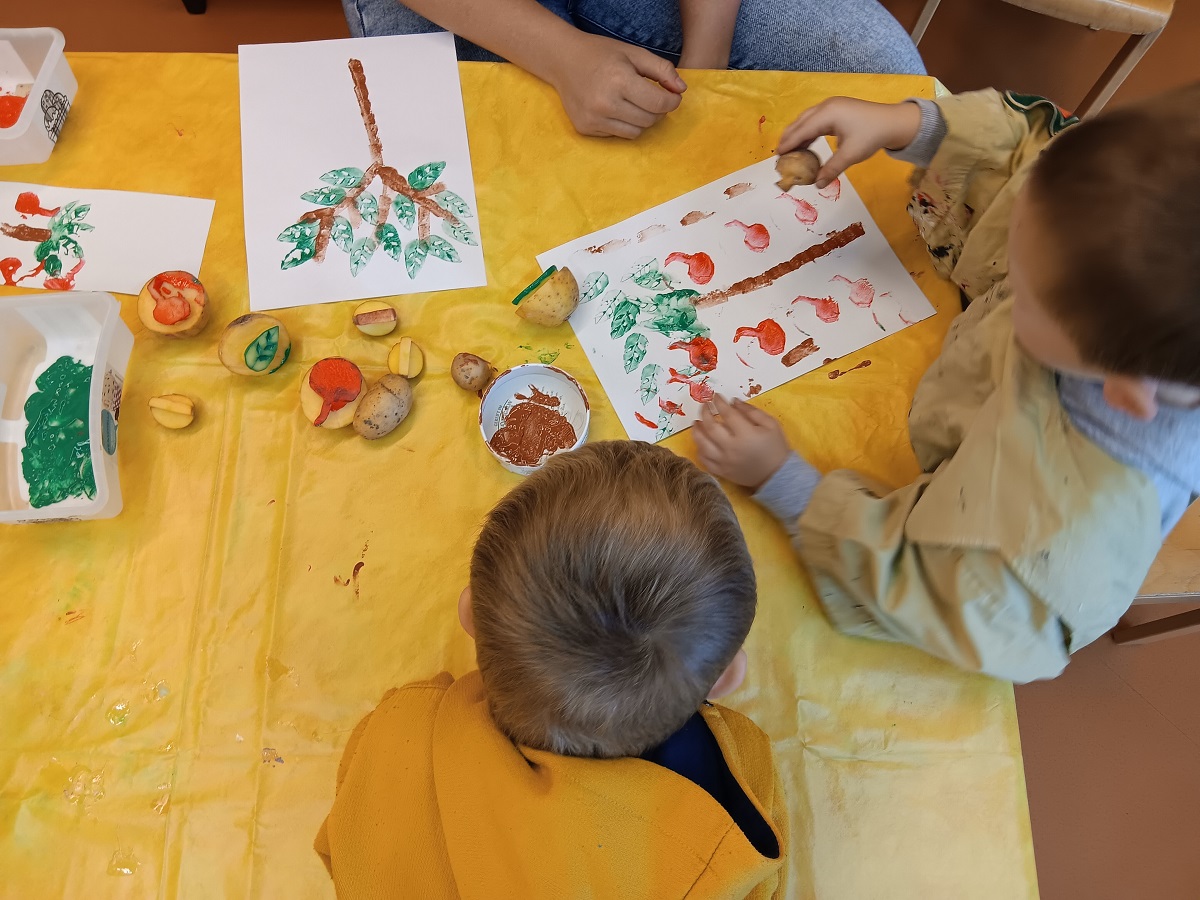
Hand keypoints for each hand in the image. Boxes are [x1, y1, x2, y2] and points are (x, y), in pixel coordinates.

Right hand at [546, 32, 685, 138]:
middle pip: (649, 120)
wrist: (563, 60)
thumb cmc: (601, 54)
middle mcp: (605, 103)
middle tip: (653, 98)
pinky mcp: (585, 128)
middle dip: (658, 111)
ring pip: (635, 132)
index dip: (672, 102)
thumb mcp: (634, 53)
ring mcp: (593, 119)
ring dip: (642, 120)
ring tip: (635, 103)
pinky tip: (614, 108)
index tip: (673, 97)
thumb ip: (661, 69)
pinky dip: (623, 124)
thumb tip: (681, 89)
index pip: (658, 104)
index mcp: (619, 80)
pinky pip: (617, 135)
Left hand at [692, 395, 789, 489]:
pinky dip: (699, 450)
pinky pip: (705, 461)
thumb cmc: (775, 447)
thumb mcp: (770, 424)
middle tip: (704, 406)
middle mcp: (731, 447)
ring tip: (696, 422)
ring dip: (696, 431)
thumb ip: (751, 411)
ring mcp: (724, 461)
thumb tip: (733, 402)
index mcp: (745, 434)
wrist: (778, 475)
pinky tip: (701, 443)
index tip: (716, 396)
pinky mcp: (722, 472)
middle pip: (710, 428)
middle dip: (705, 413)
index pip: (727, 414)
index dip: (719, 403)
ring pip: (702, 445)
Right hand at [777, 97, 921, 187]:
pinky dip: (808, 131)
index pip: (802, 130)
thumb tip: (817, 185)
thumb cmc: (872, 136)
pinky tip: (806, 143)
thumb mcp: (850, 155)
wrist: (894, 122)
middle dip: (789, 137)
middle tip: (780, 154)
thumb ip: (831, 169)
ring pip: (807, 119)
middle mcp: (826, 106)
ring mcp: (832, 106)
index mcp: (828, 114)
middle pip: (800, 121)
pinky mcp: (837, 109)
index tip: (778, 156)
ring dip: (797, 133)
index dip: (789, 143)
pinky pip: (816, 119)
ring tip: (789, 149)